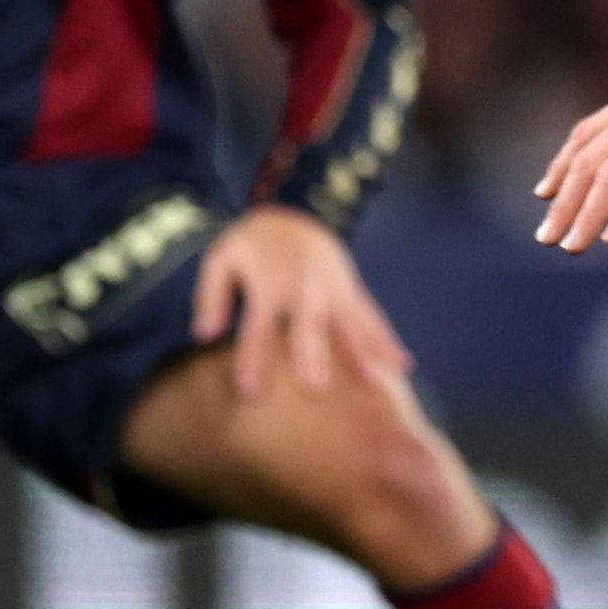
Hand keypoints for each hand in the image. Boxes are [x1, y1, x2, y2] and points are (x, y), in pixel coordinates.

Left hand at [195, 207, 409, 398]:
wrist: (291, 216)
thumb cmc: (251, 248)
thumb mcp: (220, 259)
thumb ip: (210, 295)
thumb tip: (204, 334)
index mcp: (268, 283)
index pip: (258, 327)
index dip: (254, 358)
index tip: (252, 392)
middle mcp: (303, 287)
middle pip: (308, 326)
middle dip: (312, 357)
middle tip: (316, 391)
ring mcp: (332, 287)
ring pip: (348, 322)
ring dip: (361, 352)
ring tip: (374, 381)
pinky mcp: (351, 289)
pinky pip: (370, 316)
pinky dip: (386, 340)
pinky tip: (402, 366)